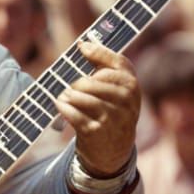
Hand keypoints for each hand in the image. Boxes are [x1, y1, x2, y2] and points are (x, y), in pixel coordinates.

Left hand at [56, 39, 140, 176]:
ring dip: (68, 95)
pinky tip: (61, 105)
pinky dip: (63, 107)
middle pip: (93, 81)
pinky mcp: (96, 132)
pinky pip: (73, 113)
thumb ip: (105, 63)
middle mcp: (126, 102)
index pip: (115, 63)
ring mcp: (112, 118)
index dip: (96, 54)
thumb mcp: (117, 88)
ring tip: (66, 97)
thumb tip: (84, 43)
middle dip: (78, 83)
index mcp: (132, 86)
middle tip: (72, 88)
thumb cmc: (112, 110)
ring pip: (82, 96)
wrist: (115, 150)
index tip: (81, 48)